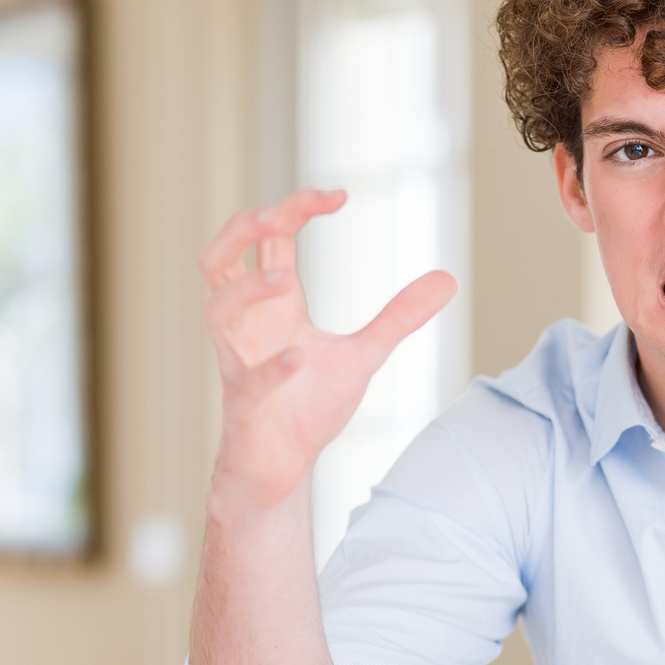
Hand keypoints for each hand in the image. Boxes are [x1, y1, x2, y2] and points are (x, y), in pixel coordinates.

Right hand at [199, 188, 455, 508]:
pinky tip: (301, 357)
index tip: (339, 195)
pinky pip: (247, 379)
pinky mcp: (244, 403)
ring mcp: (240, 362)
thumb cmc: (307, 407)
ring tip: (285, 280)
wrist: (281, 468)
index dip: (296, 208)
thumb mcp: (363, 355)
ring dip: (247, 289)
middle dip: (241, 228)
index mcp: (274, 306)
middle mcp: (249, 325)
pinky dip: (273, 367)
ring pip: (215, 309)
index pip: (269, 239)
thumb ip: (398, 317)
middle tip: (279, 215)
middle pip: (218, 257)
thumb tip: (449, 278)